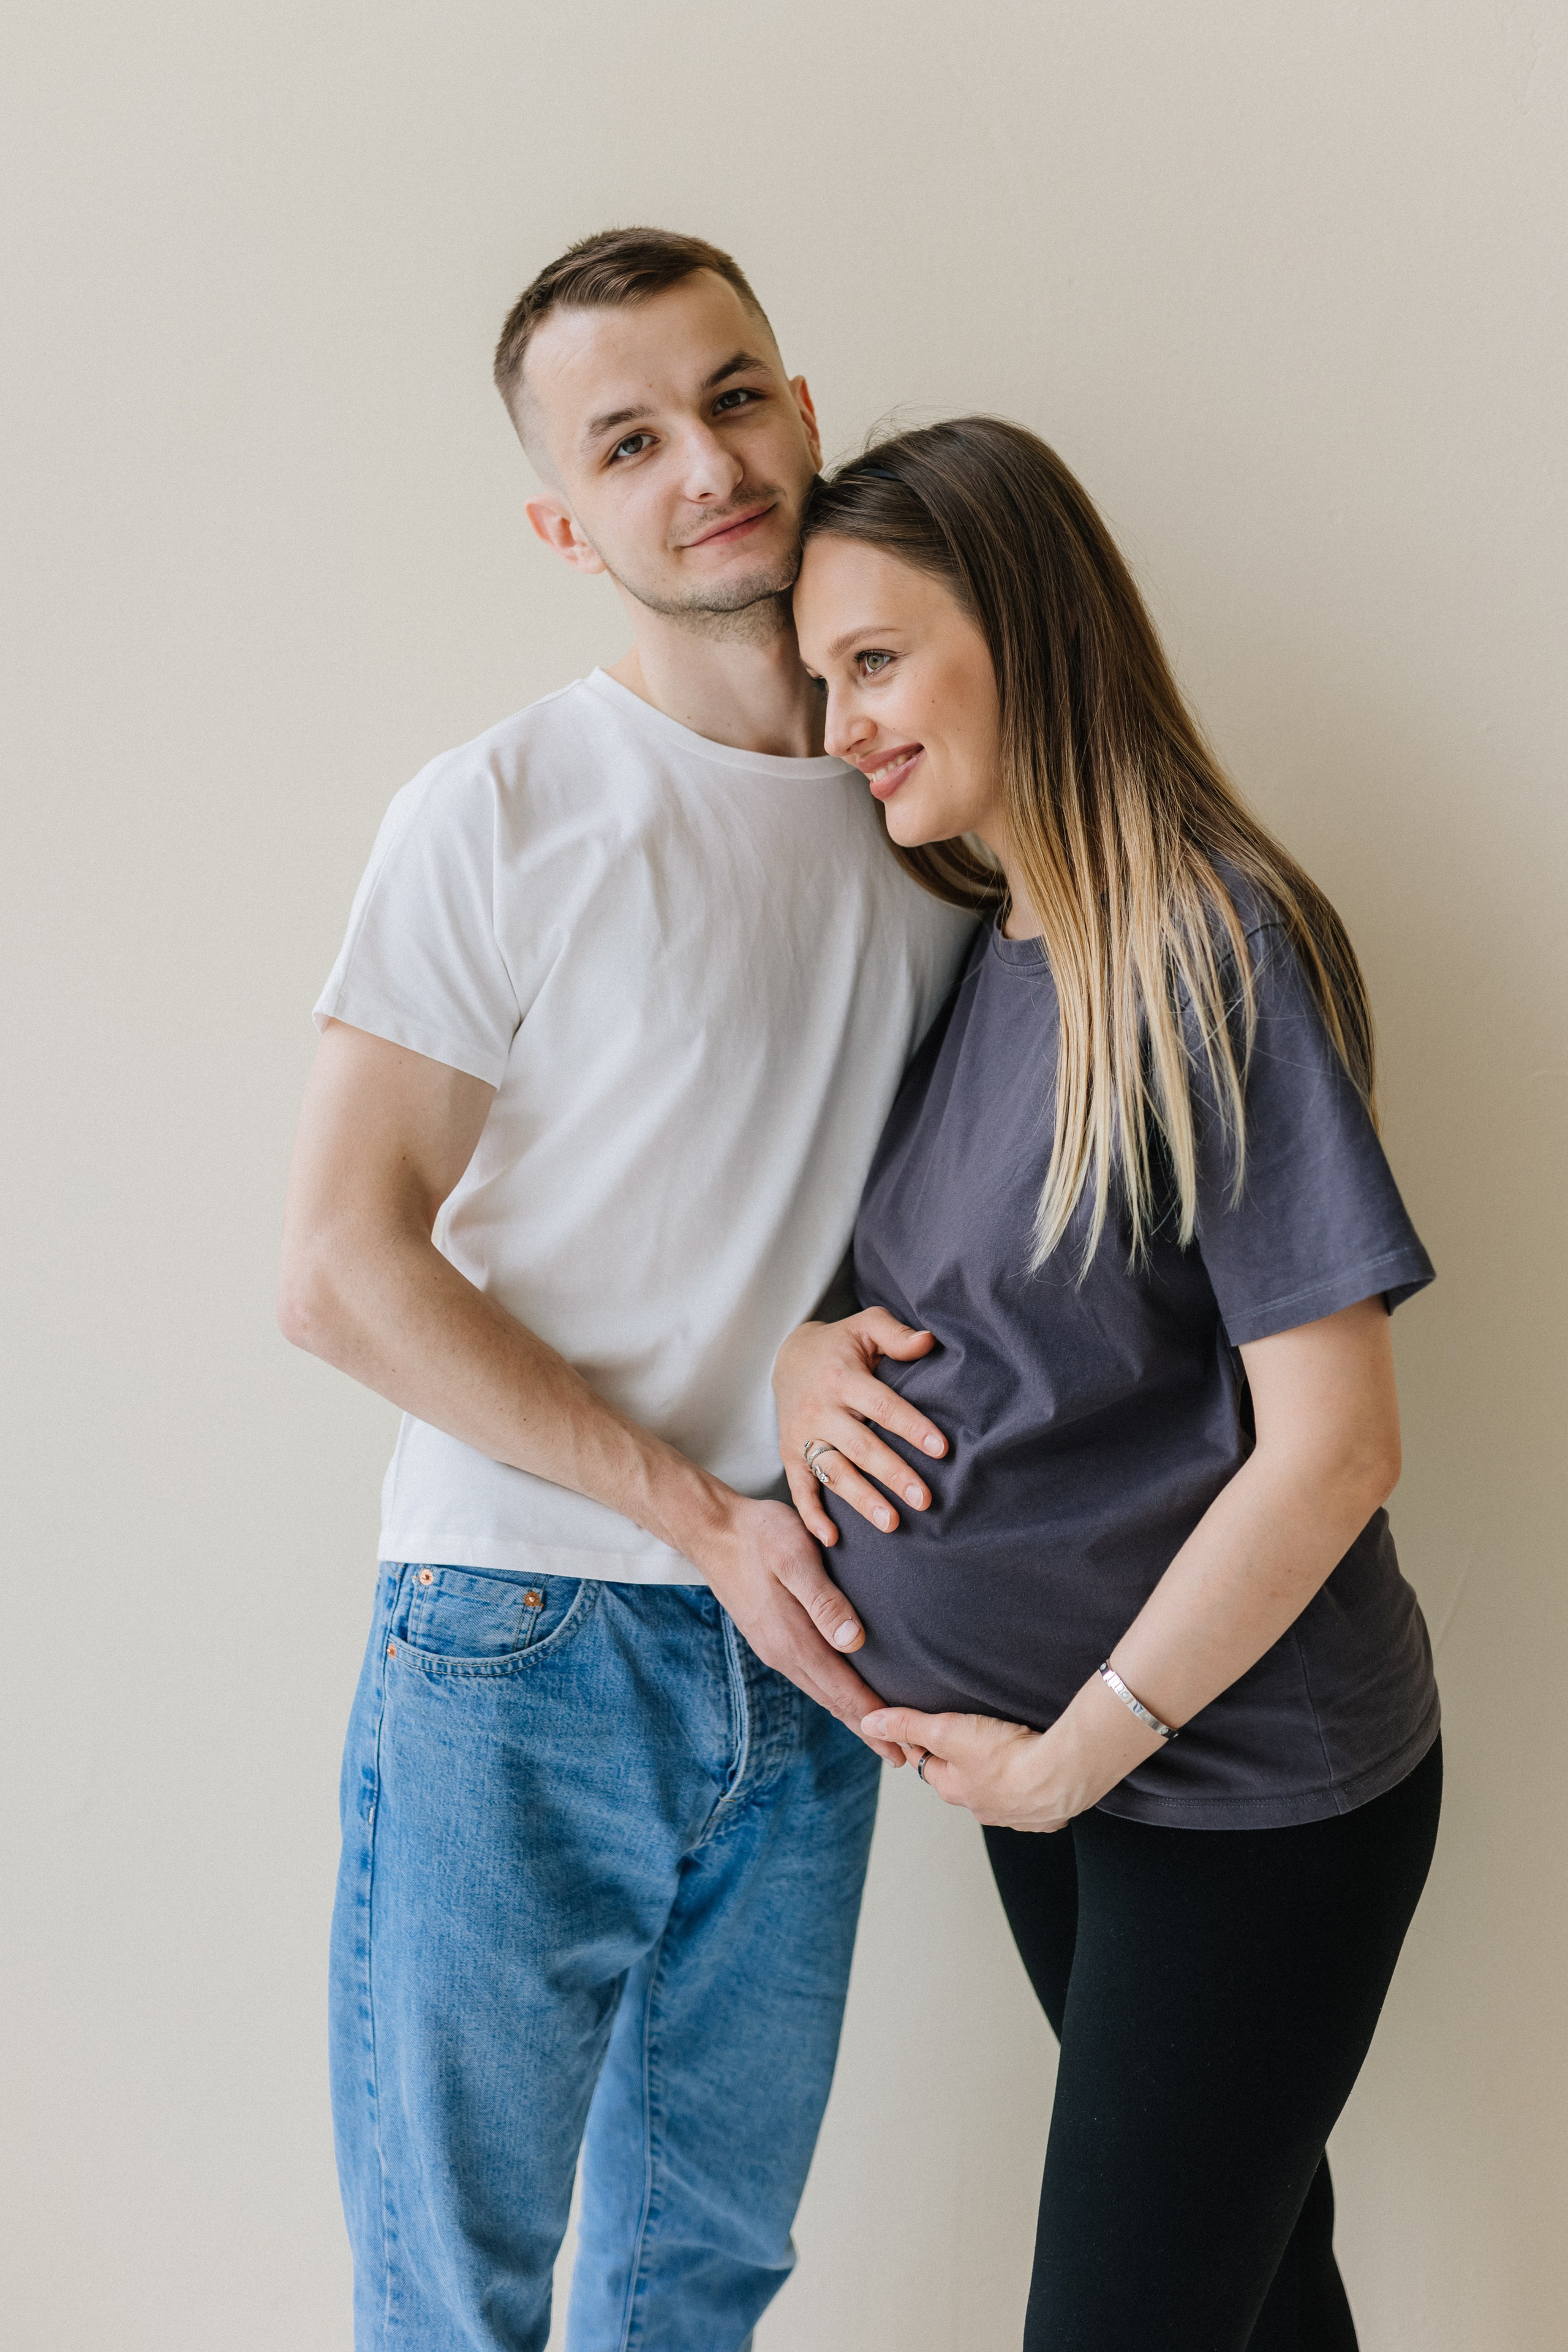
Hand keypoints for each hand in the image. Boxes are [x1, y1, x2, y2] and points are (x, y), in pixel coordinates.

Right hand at [689, 1493, 907, 1764]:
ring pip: (823, 1692)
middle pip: (835, 1702)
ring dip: (853, 1715)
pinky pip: (812, 1677)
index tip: (904, 1749)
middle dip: (870, 1730)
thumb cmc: (759, 1536)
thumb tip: (853, 1640)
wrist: (712, 1530)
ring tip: (884, 1734)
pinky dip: (836, 1694)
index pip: (843, 1691)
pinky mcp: (773, 1638)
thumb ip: (823, 1598)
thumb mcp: (794, 1556)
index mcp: (793, 1640)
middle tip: (907, 1757)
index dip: (876, 1721)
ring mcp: (776, 1649)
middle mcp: (784, 1654)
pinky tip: (848, 1694)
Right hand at [773, 1310, 947, 1543]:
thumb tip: (929, 1341)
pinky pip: (799, 1489)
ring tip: (892, 1523)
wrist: (787, 1358)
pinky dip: (812, 1515)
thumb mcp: (865, 1325)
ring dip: (862, 1500)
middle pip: (860, 1446)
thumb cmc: (840, 1344)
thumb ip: (895, 1333)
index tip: (941, 1449)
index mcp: (842, 1377)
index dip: (911, 1427)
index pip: (882, 1405)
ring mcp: (802, 1435)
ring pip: (834, 1471)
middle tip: (924, 1499)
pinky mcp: (790, 1455)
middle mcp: (820, 1409)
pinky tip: (832, 1539)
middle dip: (892, 1474)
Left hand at [861, 1680, 1166, 1828]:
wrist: (1063, 1772)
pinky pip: (1032, 1802)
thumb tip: (869, 1722)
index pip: (928, 1761)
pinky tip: (1038, 1768)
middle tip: (976, 1730)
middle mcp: (980, 1809)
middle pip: (963, 1778)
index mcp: (952, 1790)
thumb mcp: (947, 1730)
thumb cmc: (1006, 1754)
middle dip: (965, 1758)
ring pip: (997, 1791)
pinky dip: (1031, 1788)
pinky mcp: (1045, 1816)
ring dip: (999, 1774)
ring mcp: (1014, 1816)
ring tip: (1010, 1747)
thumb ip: (908, 1724)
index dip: (927, 1739)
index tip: (934, 1721)